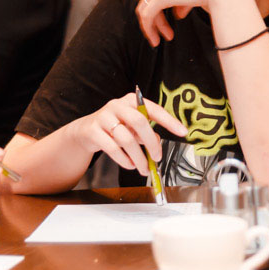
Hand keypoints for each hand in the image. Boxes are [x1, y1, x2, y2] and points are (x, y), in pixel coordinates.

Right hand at [71, 94, 187, 174]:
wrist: (85, 131)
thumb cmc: (115, 127)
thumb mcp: (132, 127)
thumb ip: (146, 133)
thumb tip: (157, 144)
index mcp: (131, 101)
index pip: (154, 109)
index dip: (169, 121)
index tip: (183, 132)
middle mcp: (117, 105)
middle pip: (139, 122)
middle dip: (151, 143)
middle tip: (157, 158)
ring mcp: (104, 117)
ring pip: (126, 139)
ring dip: (138, 157)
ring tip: (143, 168)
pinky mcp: (93, 131)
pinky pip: (112, 148)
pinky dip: (124, 160)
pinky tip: (129, 164)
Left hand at [134, 0, 242, 45]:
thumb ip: (183, 1)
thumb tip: (177, 14)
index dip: (158, 10)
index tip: (167, 24)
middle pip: (148, 1)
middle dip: (156, 20)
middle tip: (164, 34)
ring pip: (145, 9)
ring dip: (153, 27)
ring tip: (160, 39)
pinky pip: (147, 16)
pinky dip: (149, 29)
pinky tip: (156, 39)